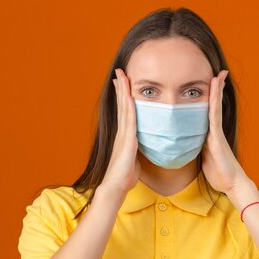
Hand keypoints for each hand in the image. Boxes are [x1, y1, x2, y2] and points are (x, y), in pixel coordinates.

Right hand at [101, 68, 140, 194]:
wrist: (116, 186)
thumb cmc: (125, 176)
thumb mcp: (133, 159)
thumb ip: (137, 150)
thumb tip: (142, 147)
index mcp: (124, 135)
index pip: (124, 111)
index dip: (123, 96)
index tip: (122, 82)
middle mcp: (122, 132)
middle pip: (122, 105)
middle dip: (121, 88)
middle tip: (120, 72)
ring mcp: (123, 135)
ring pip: (124, 108)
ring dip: (123, 92)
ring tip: (121, 76)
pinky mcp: (127, 140)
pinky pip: (129, 120)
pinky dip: (129, 106)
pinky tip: (130, 96)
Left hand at [201, 70, 251, 194]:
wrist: (230, 184)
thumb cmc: (218, 174)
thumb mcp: (203, 159)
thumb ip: (197, 148)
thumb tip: (186, 144)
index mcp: (208, 135)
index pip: (206, 112)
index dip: (207, 98)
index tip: (206, 84)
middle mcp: (214, 131)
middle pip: (213, 105)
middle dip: (215, 89)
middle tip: (218, 72)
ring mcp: (216, 133)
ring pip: (215, 107)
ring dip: (217, 90)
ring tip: (218, 75)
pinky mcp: (217, 137)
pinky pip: (214, 116)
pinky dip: (214, 102)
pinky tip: (215, 92)